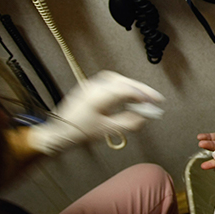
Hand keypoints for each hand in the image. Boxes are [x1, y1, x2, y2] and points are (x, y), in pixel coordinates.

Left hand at [28, 71, 163, 154]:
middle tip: (155, 99)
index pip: (128, 90)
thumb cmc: (78, 132)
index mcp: (100, 95)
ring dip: (132, 87)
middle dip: (142, 90)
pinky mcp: (90, 88)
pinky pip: (111, 83)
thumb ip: (128, 122)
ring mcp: (91, 85)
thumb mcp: (107, 130)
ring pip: (118, 80)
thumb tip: (144, 117)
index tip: (156, 101)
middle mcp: (95, 86)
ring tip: (144, 98)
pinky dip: (123, 88)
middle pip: (125, 82)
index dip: (145, 95)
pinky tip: (128, 96)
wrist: (57, 133)